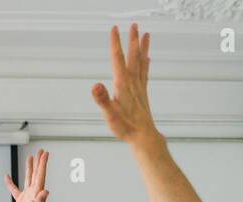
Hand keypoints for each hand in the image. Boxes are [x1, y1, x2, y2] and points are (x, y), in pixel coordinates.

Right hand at [5, 149, 49, 201]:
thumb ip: (40, 201)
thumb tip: (46, 191)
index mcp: (36, 192)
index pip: (40, 174)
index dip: (42, 163)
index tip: (45, 153)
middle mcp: (33, 191)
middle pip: (36, 173)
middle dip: (39, 161)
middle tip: (41, 150)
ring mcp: (27, 195)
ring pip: (28, 177)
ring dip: (29, 167)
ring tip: (30, 157)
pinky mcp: (21, 200)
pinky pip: (14, 189)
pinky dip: (10, 183)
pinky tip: (7, 177)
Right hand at [91, 24, 158, 145]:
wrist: (143, 136)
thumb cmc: (125, 127)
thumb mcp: (110, 114)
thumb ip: (102, 99)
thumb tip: (95, 86)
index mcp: (122, 84)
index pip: (117, 59)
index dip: (115, 43)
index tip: (114, 28)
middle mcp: (132, 82)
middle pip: (133, 56)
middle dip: (132, 40)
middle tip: (134, 25)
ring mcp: (139, 86)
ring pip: (141, 61)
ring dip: (143, 47)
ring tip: (146, 34)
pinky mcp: (142, 93)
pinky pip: (145, 73)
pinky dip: (146, 63)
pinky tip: (147, 58)